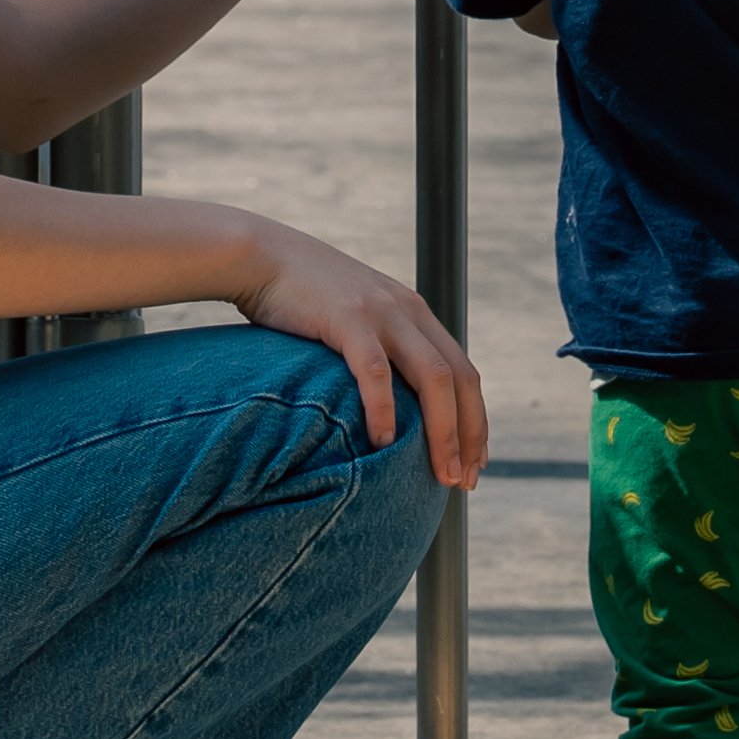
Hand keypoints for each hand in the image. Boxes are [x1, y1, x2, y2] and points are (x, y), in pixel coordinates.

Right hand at [235, 220, 486, 486]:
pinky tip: (383, 444)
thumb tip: (390, 408)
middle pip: (460, 380)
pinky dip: (385, 410)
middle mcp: (409, 312)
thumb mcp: (356, 321)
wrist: (262, 257)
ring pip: (433, 378)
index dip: (476, 421)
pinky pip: (376, 371)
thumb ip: (379, 352)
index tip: (475, 462)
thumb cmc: (302, 301)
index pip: (465, 373)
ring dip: (442, 431)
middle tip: (466, 480)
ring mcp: (382, 313)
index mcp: (416, 315)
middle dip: (468, 434)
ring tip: (441, 472)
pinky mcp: (348, 318)